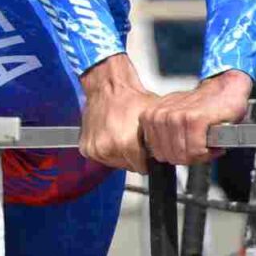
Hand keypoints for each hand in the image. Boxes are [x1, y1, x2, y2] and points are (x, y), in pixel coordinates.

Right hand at [78, 54, 159, 173]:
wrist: (107, 87)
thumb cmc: (129, 99)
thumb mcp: (153, 119)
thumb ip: (161, 141)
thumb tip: (169, 154)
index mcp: (125, 143)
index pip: (142, 168)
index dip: (148, 159)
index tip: (148, 151)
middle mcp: (107, 149)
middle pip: (129, 167)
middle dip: (134, 157)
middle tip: (134, 140)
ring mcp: (94, 149)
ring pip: (115, 163)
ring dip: (120, 154)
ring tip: (121, 135)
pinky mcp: (86, 148)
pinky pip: (102, 157)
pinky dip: (107, 150)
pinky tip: (111, 135)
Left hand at [142, 70, 249, 166]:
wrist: (225, 91)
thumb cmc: (202, 107)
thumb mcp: (174, 120)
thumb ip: (163, 137)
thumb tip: (160, 157)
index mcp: (149, 117)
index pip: (157, 154)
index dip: (177, 156)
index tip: (188, 149)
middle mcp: (159, 115)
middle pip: (170, 156)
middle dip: (189, 158)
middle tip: (201, 148)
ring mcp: (175, 116)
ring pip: (183, 155)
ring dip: (200, 155)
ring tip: (207, 144)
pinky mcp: (193, 119)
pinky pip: (196, 150)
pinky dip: (209, 152)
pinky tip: (214, 143)